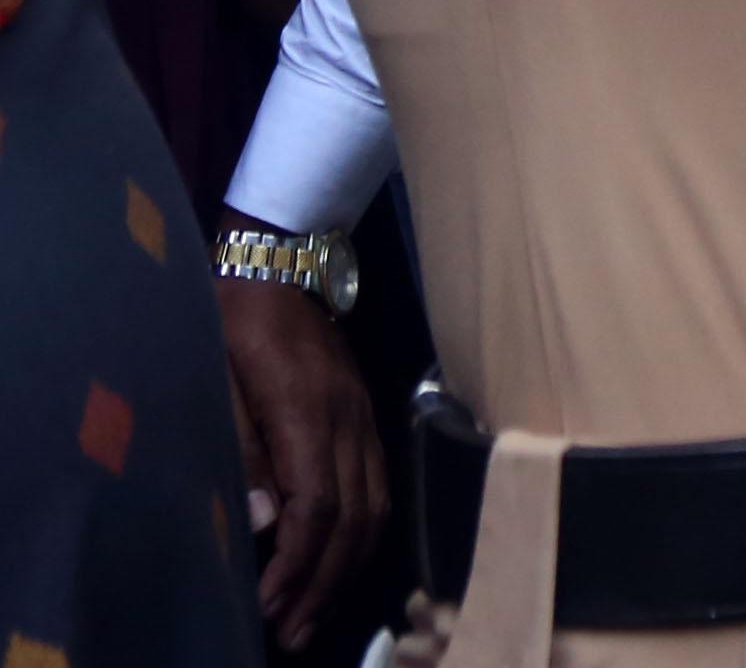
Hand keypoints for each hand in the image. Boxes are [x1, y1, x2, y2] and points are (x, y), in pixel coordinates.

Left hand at [220, 268, 387, 652]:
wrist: (281, 262)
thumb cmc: (236, 324)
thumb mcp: (220, 380)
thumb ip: (241, 449)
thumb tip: (259, 523)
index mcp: (308, 412)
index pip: (316, 507)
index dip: (296, 564)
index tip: (269, 607)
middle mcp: (348, 420)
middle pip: (353, 519)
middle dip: (324, 584)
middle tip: (293, 635)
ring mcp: (364, 416)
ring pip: (375, 507)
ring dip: (347, 568)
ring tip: (316, 614)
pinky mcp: (366, 415)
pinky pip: (379, 486)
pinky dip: (364, 534)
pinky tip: (341, 561)